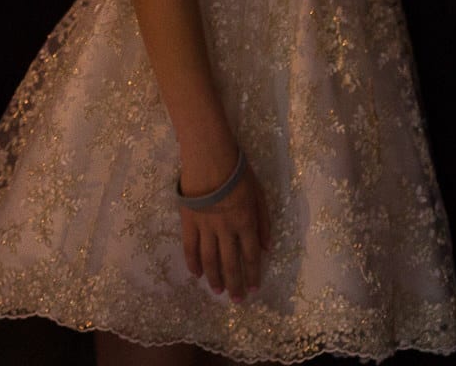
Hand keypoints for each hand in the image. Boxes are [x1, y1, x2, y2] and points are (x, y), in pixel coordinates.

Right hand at [179, 154, 270, 300]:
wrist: (209, 156)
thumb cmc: (238, 171)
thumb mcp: (259, 193)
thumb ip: (263, 222)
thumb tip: (267, 248)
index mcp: (246, 222)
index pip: (250, 256)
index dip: (252, 274)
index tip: (253, 289)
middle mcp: (226, 230)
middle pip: (230, 263)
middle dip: (235, 284)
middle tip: (236, 300)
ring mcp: (206, 227)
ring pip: (209, 260)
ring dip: (214, 278)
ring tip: (218, 290)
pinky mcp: (188, 222)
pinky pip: (190, 247)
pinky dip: (193, 262)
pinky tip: (196, 274)